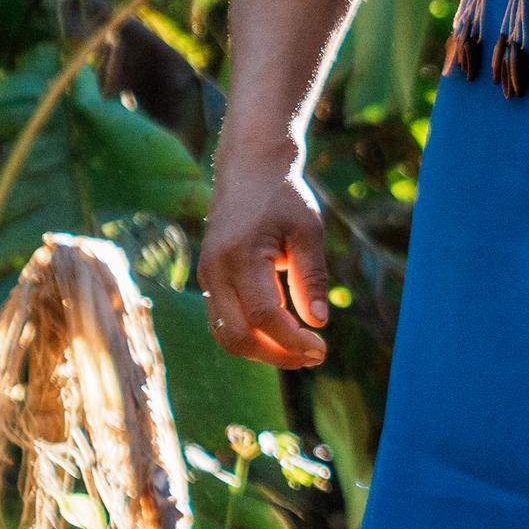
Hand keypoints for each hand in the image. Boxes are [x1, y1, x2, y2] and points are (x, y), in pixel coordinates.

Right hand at [197, 156, 332, 367]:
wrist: (249, 171)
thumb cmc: (284, 198)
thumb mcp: (308, 231)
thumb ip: (311, 277)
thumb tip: (318, 322)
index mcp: (240, 257)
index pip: (263, 315)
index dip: (291, 340)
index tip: (321, 349)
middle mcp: (215, 272)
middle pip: (237, 335)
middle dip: (276, 355)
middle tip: (314, 357)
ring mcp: (207, 278)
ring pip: (225, 335)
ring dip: (262, 351)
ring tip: (301, 351)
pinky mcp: (209, 281)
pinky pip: (223, 322)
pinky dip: (250, 336)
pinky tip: (282, 336)